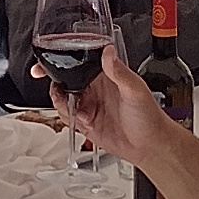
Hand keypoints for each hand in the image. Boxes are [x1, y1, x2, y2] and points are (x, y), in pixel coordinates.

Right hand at [55, 43, 170, 166]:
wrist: (149, 146)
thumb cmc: (149, 116)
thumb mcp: (135, 90)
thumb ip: (120, 72)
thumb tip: (108, 52)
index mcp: (106, 73)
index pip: (80, 59)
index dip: (63, 57)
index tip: (49, 58)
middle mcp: (95, 87)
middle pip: (66, 77)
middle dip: (54, 80)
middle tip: (53, 86)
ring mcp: (89, 104)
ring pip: (62, 97)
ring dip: (63, 102)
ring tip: (76, 108)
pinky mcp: (85, 122)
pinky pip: (66, 116)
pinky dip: (69, 117)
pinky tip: (84, 120)